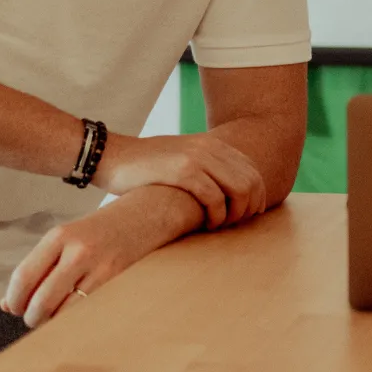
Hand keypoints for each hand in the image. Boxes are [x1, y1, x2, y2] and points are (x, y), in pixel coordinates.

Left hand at [1, 189, 179, 327]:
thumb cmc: (105, 227)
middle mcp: (78, 249)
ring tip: (58, 313)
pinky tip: (78, 310)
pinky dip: (76, 319)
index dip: (14, 300)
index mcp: (60, 235)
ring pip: (63, 314)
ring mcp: (100, 266)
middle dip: (33, 317)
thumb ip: (38, 267)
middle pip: (40, 303)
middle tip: (37, 314)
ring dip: (54, 322)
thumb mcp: (68, 237)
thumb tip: (8, 304)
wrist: (150, 210)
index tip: (16, 306)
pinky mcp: (118, 280)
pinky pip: (87, 313)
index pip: (23, 277)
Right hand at [92, 131, 265, 229]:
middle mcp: (210, 147)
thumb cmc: (147, 168)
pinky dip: (217, 215)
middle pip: (251, 181)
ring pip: (238, 189)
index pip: (252, 170)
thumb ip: (206, 170)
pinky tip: (208, 225)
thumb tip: (228, 194)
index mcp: (213, 145)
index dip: (258, 196)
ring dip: (235, 214)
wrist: (112, 156)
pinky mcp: (182, 171)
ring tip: (221, 226)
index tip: (251, 216)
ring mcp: (197, 157)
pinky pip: (214, 197)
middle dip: (249, 208)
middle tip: (236, 226)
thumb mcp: (183, 160)